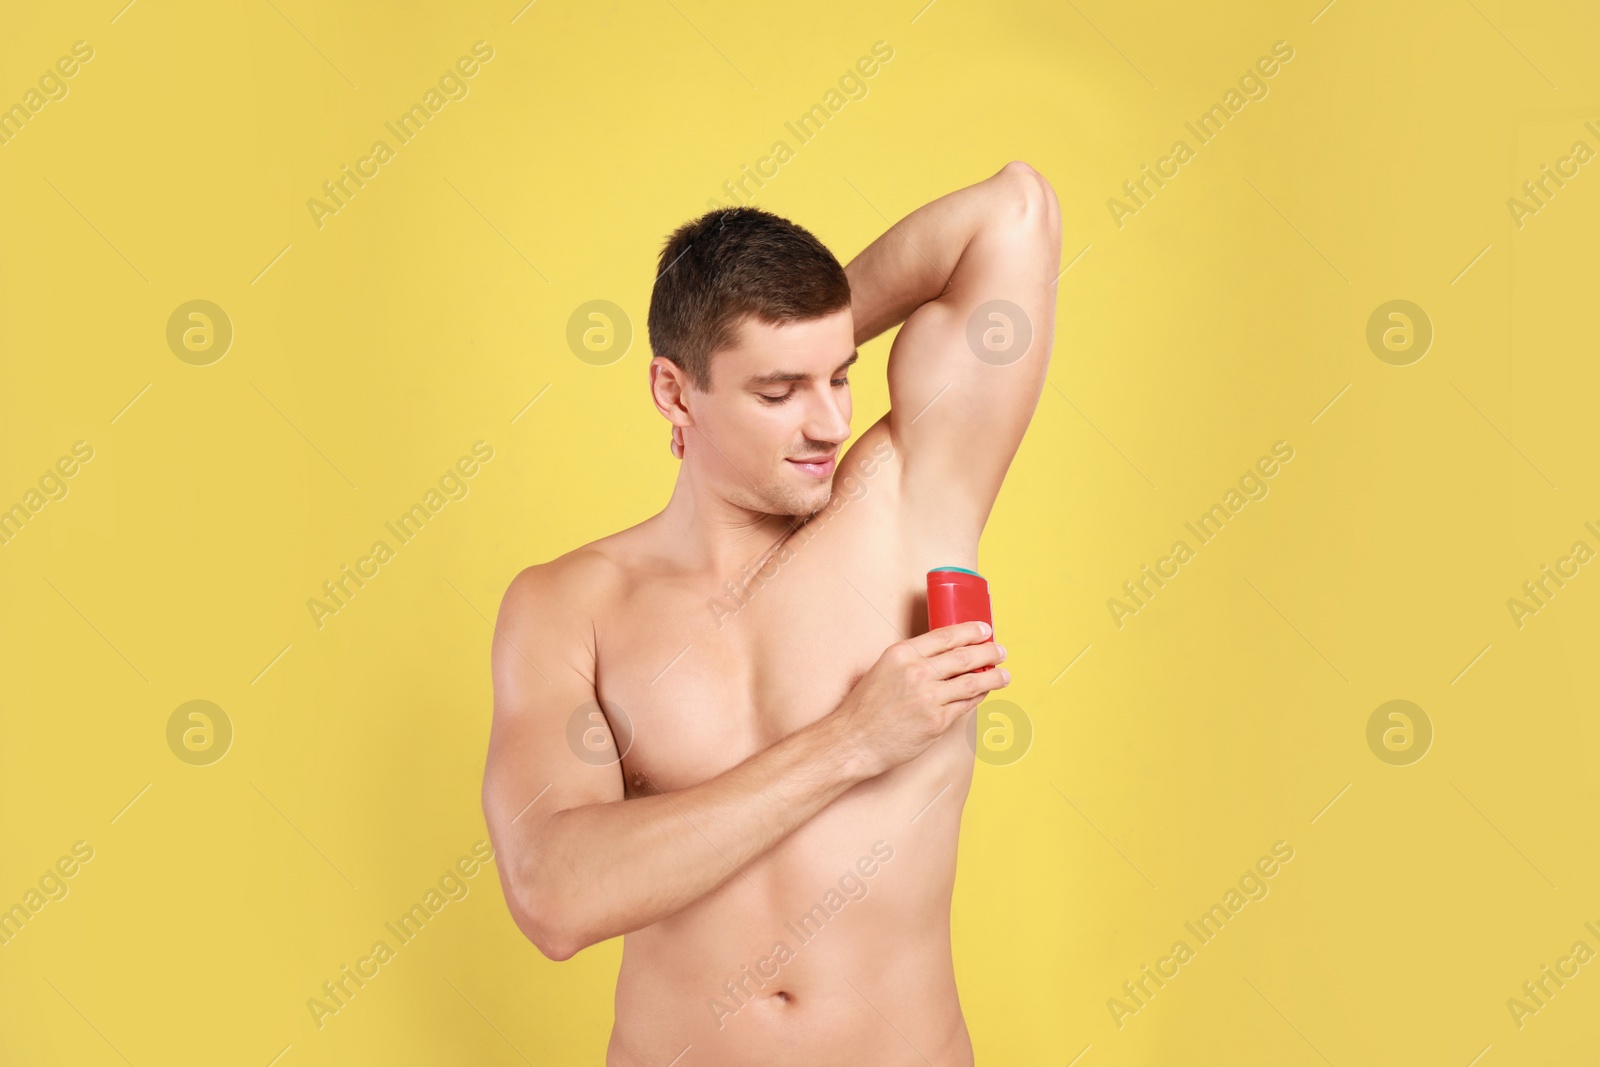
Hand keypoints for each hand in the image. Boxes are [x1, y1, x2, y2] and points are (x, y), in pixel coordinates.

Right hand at [832, 621, 1008, 778]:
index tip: (984, 629)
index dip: (970, 631)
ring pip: (971, 682)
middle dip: (988, 651)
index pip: (945, 636)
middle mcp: (917, 672)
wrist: (854, 741)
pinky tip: (985, 693)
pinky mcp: (937, 722)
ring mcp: (929, 698)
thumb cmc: (865, 708)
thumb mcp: (883, 669)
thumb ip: (912, 660)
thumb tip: (945, 656)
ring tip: (1004, 674)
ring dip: (992, 676)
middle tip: (1000, 651)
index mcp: (902, 654)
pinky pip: (965, 706)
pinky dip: (978, 697)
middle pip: (964, 656)